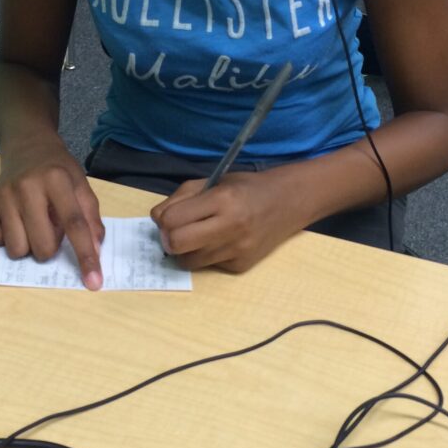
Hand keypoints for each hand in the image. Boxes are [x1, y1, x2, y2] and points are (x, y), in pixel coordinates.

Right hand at [0, 137, 104, 288]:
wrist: (28, 146)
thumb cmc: (58, 171)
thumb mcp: (82, 186)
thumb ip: (91, 219)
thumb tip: (95, 253)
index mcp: (57, 180)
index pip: (74, 224)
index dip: (86, 255)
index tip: (94, 282)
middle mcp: (27, 186)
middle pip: (42, 246)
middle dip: (50, 247)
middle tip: (49, 227)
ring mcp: (2, 194)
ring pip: (16, 249)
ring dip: (27, 245)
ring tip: (31, 223)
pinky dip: (0, 239)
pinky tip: (10, 222)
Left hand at [150, 169, 300, 273]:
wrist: (289, 203)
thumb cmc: (247, 188)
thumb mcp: (214, 181)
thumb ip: (183, 197)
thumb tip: (158, 219)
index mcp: (221, 200)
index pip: (172, 220)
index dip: (163, 219)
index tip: (167, 217)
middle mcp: (230, 227)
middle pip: (176, 244)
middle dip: (169, 239)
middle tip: (175, 232)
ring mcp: (237, 250)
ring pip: (189, 262)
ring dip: (186, 250)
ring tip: (198, 236)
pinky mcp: (241, 266)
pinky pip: (209, 266)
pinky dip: (207, 255)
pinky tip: (221, 241)